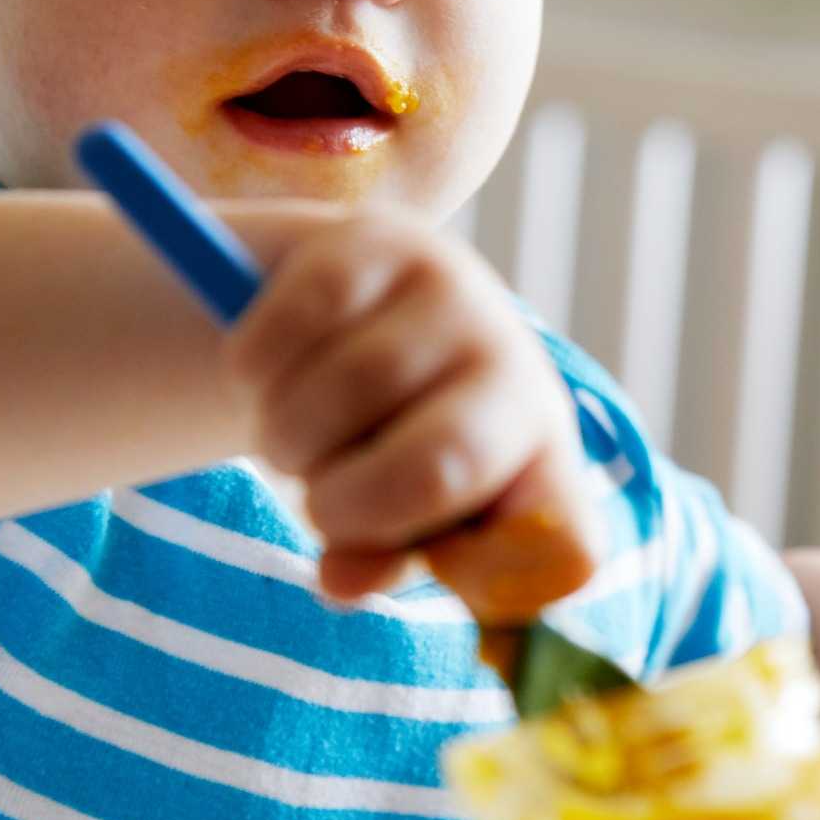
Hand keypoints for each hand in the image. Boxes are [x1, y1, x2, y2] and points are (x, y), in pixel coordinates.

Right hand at [223, 206, 601, 619]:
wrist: (357, 306)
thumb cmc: (387, 435)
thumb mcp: (398, 510)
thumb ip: (380, 555)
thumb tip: (343, 580)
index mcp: (543, 458)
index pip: (567, 544)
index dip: (502, 581)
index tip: (434, 572)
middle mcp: (516, 368)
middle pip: (435, 470)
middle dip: (345, 507)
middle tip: (314, 503)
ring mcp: (455, 293)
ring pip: (345, 394)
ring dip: (284, 439)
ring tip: (286, 437)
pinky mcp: (381, 238)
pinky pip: (292, 324)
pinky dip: (252, 368)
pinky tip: (260, 375)